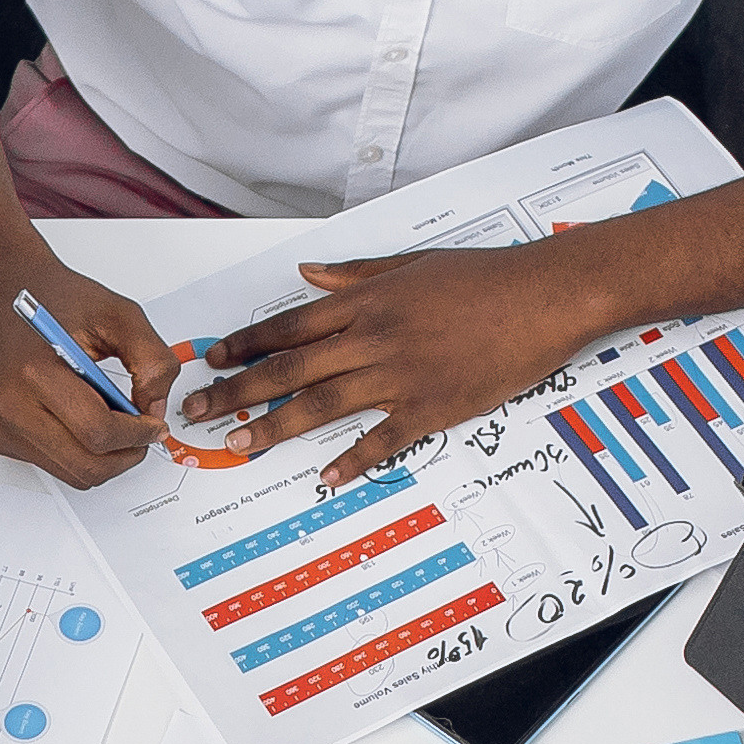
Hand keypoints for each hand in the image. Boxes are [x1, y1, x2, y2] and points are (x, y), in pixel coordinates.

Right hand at [0, 246, 157, 489]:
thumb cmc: (52, 296)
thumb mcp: (117, 313)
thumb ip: (151, 358)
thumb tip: (154, 408)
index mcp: (35, 373)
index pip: (98, 433)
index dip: (138, 435)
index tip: (155, 424)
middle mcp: (10, 406)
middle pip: (86, 466)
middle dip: (126, 455)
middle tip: (143, 433)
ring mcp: (0, 425)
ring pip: (72, 474)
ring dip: (105, 458)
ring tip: (116, 424)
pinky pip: (52, 465)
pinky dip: (79, 452)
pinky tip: (83, 419)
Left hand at [191, 248, 595, 480]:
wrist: (545, 296)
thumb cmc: (484, 277)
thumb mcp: (412, 264)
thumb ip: (355, 275)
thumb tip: (308, 276)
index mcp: (367, 301)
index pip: (289, 325)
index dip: (245, 345)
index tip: (212, 361)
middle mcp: (374, 337)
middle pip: (290, 367)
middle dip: (238, 389)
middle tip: (198, 412)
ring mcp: (401, 374)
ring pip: (322, 404)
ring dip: (276, 426)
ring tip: (239, 445)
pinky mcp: (432, 406)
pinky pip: (382, 439)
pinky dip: (351, 461)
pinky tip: (325, 479)